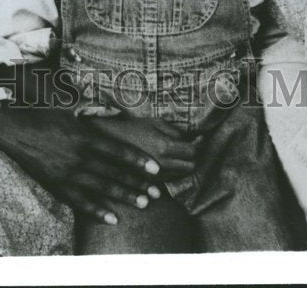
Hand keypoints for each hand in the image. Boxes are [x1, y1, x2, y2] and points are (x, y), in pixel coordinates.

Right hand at [0, 103, 164, 225]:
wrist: (13, 129)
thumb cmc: (44, 115)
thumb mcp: (71, 109)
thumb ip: (94, 112)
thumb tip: (117, 111)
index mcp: (85, 136)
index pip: (118, 151)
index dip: (138, 160)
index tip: (156, 169)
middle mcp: (79, 156)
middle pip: (115, 172)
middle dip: (138, 183)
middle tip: (158, 193)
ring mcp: (68, 173)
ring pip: (102, 188)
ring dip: (124, 196)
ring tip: (143, 203)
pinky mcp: (56, 185)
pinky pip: (80, 202)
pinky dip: (97, 211)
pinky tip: (113, 218)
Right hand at [83, 114, 201, 181]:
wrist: (110, 140)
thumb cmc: (135, 128)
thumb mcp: (157, 123)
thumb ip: (177, 132)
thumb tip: (196, 139)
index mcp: (165, 146)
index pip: (193, 152)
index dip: (197, 145)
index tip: (196, 140)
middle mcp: (161, 165)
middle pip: (190, 168)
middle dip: (191, 158)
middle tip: (186, 148)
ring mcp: (155, 176)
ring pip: (180, 176)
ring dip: (181, 167)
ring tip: (174, 155)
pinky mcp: (148, 183)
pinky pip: (169, 182)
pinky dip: (171, 173)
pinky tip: (165, 163)